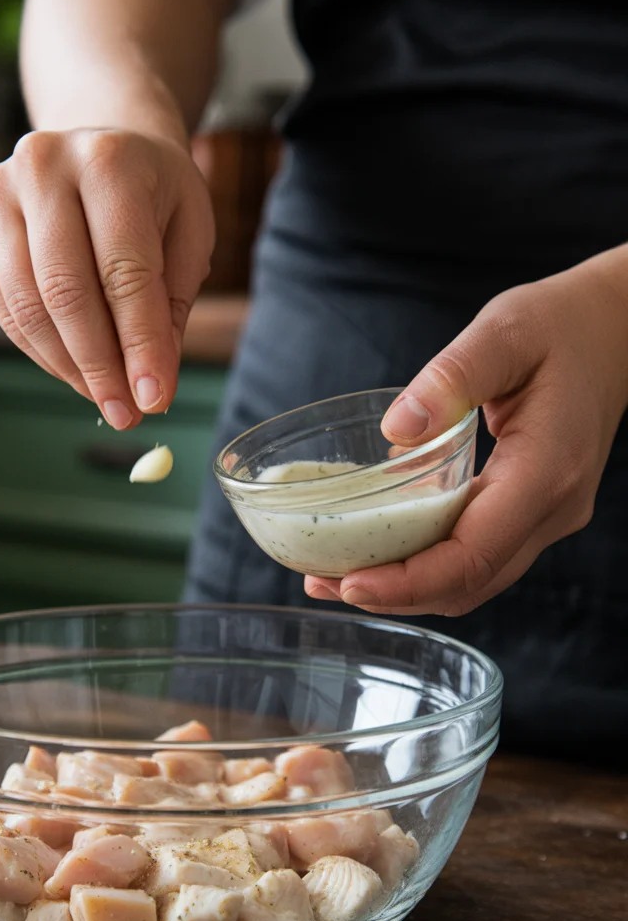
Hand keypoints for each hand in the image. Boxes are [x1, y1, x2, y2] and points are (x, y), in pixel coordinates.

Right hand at [0, 128, 214, 427]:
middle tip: (126, 413)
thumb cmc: (154, 196)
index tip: (155, 399)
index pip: (124, 272)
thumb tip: (150, 387)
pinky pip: (4, 307)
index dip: (140, 344)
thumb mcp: (187, 235)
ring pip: (28, 306)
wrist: (101, 147)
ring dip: (68, 367)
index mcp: (109, 160)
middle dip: (100, 366)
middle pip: (66, 292)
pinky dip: (40, 350)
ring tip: (106, 399)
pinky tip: (74, 371)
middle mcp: (43, 166)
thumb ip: (171, 306)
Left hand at [305, 249, 627, 614]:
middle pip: (469, 582)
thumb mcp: (504, 332)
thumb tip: (396, 430)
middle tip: (323, 583)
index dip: (409, 581)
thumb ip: (453, 376)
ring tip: (335, 577)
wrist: (616, 331)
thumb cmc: (560, 326)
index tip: (350, 584)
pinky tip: (381, 553)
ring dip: (407, 588)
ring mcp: (547, 517)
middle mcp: (552, 508)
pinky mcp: (533, 513)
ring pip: (474, 580)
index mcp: (546, 471)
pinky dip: (427, 567)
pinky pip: (478, 558)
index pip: (473, 554)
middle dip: (394, 594)